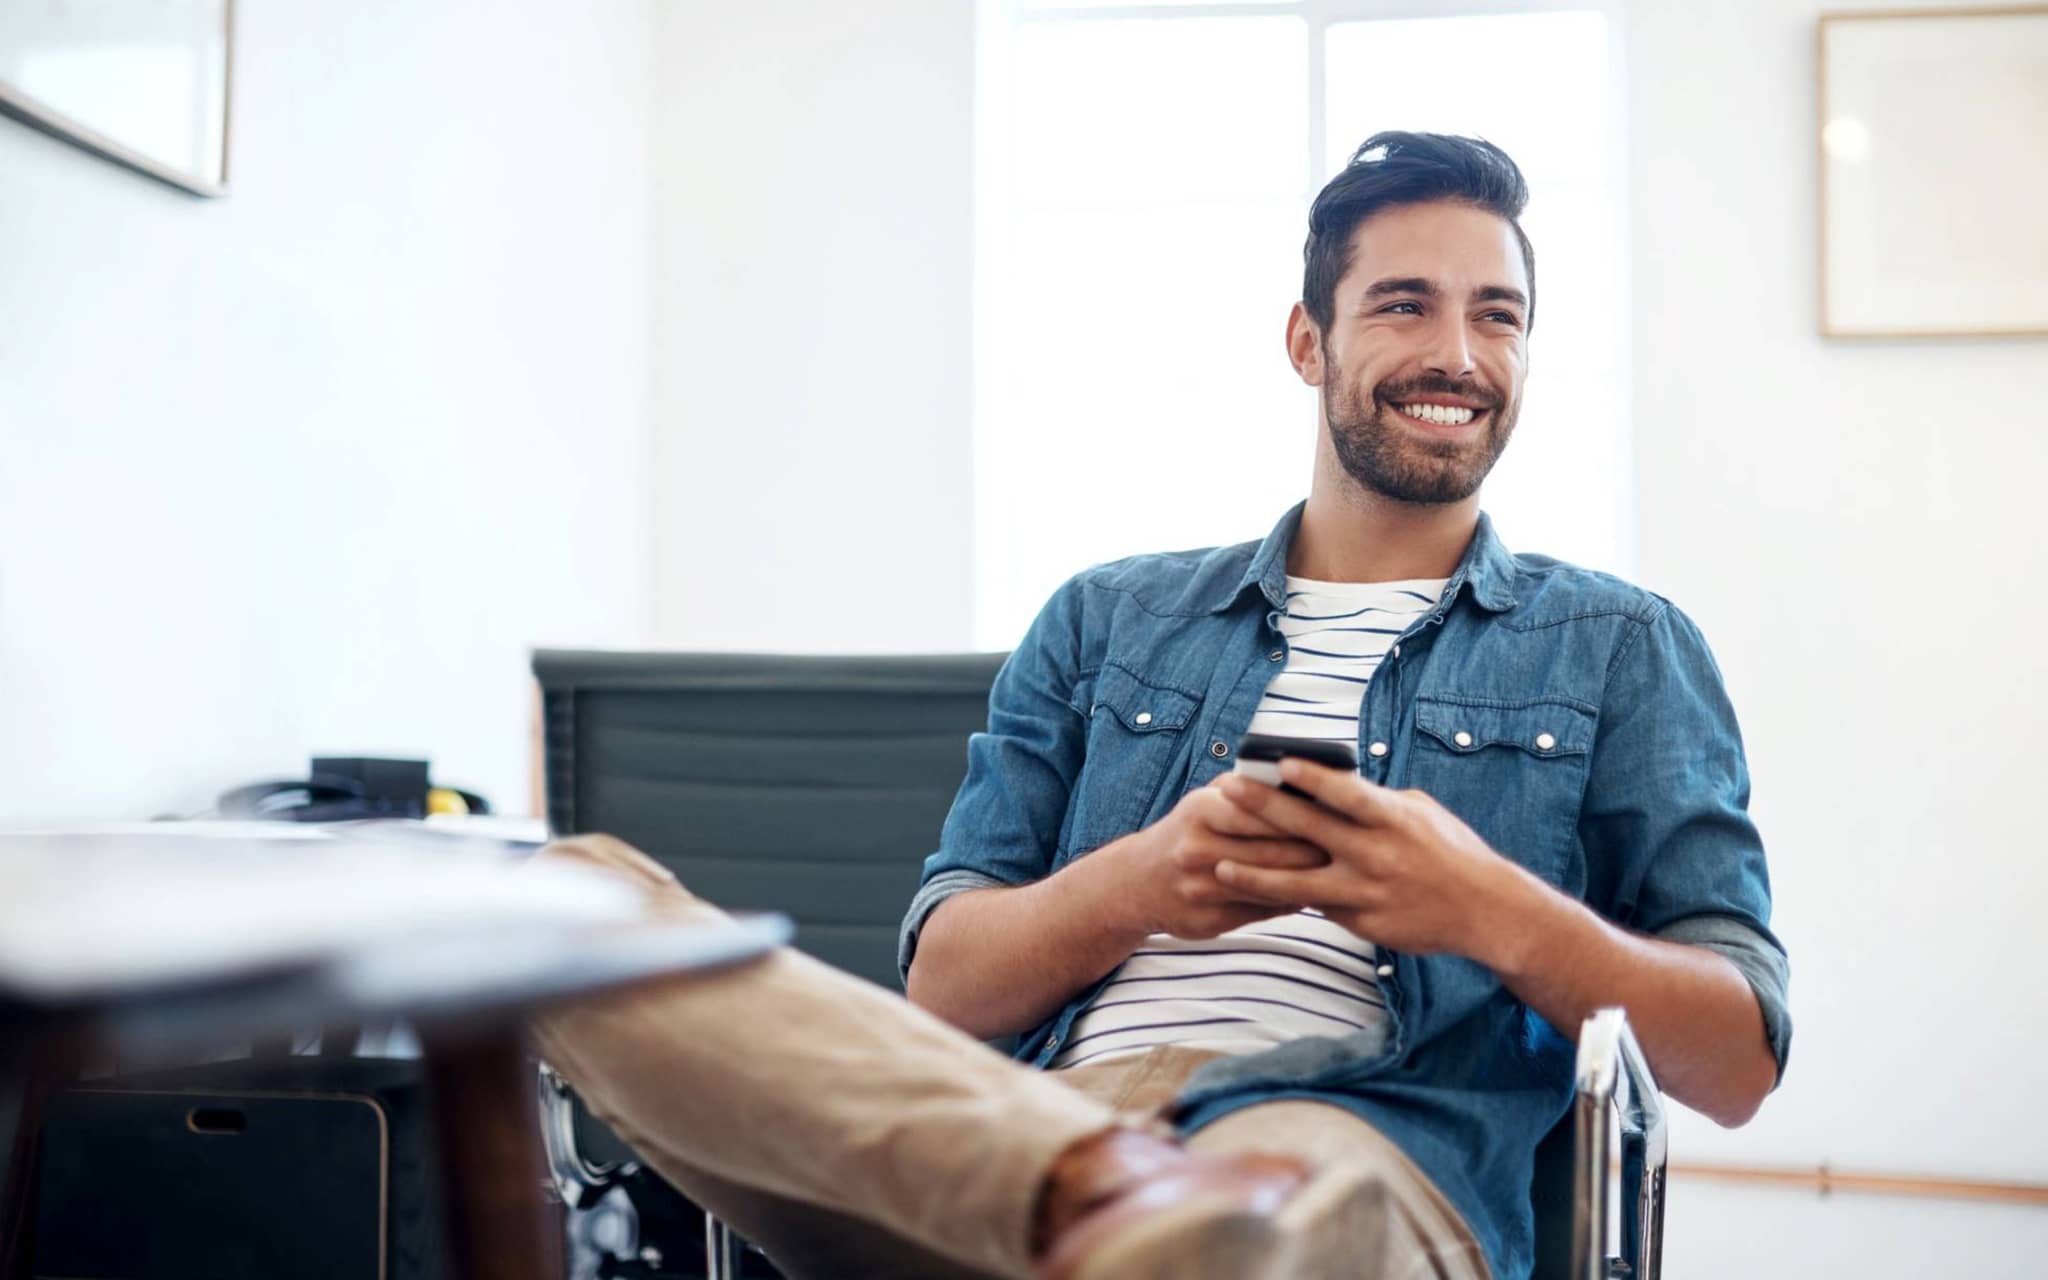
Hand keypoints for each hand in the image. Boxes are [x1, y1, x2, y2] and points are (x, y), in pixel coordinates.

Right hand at [1111, 779, 1329, 939]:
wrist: (1136, 882)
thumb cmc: (1187, 830)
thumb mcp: (1207, 800)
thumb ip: (1249, 787)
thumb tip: (1304, 784)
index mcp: (1202, 810)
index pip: (1265, 810)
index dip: (1305, 814)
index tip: (1340, 815)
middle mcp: (1198, 849)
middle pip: (1274, 852)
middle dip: (1317, 851)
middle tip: (1353, 849)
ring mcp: (1201, 888)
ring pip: (1271, 885)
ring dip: (1309, 881)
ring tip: (1343, 873)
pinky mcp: (1208, 919)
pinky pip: (1262, 911)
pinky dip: (1290, 901)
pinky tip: (1313, 894)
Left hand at [1211, 760, 1537, 961]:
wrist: (1486, 911)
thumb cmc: (1453, 853)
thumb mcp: (1420, 814)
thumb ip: (1376, 802)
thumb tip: (1334, 784)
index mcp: (1393, 819)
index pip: (1345, 792)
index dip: (1309, 777)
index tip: (1275, 762)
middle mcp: (1376, 854)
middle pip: (1308, 830)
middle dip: (1263, 809)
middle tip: (1225, 793)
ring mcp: (1366, 892)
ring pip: (1298, 884)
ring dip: (1255, 875)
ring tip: (1221, 868)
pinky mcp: (1362, 922)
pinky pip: (1317, 908)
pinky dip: (1286, 901)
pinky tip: (1254, 897)